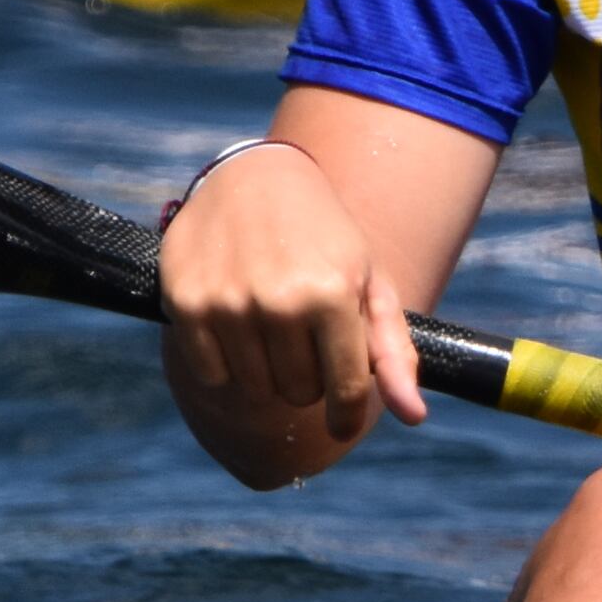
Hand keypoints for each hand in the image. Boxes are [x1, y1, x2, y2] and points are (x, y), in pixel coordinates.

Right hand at [157, 141, 424, 489]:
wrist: (254, 177)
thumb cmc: (324, 238)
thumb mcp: (370, 283)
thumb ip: (393, 353)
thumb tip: (415, 417)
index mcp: (334, 292)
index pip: (345, 390)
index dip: (346, 415)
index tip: (342, 423)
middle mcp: (280, 299)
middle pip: (299, 393)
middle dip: (308, 375)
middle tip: (304, 334)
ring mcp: (230, 301)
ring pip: (256, 389)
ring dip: (267, 369)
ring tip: (271, 324)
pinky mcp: (187, 302)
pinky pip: (212, 377)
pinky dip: (226, 363)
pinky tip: (236, 322)